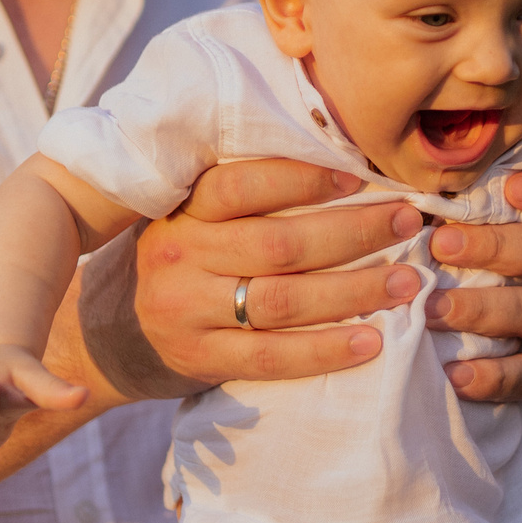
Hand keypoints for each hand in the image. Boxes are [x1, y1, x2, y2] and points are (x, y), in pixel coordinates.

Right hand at [89, 159, 421, 396]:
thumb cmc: (179, 261)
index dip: (303, 179)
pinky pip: (273, 356)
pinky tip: (373, 341)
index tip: (361, 177)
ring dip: (354, 291)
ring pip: (282, 300)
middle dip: (353, 232)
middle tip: (409, 222)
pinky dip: (327, 350)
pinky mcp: (201, 359)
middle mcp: (179, 255)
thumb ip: (245, 197)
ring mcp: (187, 311)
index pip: (241, 185)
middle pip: (278, 243)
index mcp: (182, 210)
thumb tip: (342, 163)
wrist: (112, 335)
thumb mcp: (191, 217)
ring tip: (408, 282)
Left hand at [426, 168, 521, 410]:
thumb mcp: (481, 241)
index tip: (512, 186)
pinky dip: (491, 375)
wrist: (514, 356)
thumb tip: (399, 187)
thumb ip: (457, 212)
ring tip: (430, 311)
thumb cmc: (483, 276)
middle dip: (498, 247)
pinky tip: (453, 374)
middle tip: (441, 245)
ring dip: (480, 309)